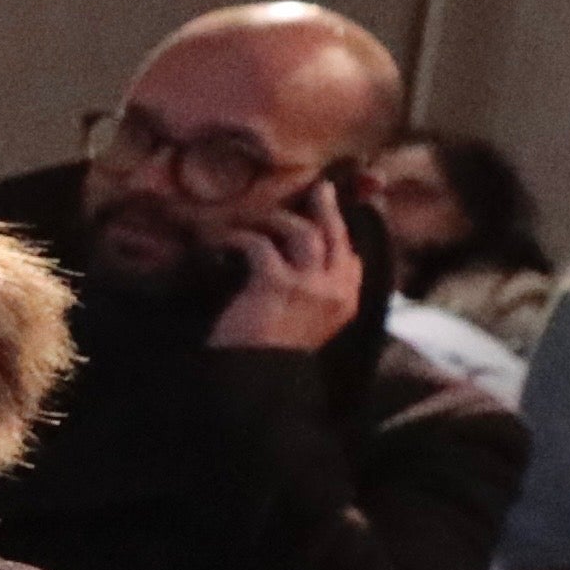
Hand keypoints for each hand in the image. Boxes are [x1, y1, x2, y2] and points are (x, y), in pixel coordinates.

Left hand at [211, 181, 365, 355]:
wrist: (254, 383)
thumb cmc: (271, 355)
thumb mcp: (303, 325)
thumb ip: (312, 297)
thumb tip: (302, 266)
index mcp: (345, 302)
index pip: (352, 257)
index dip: (341, 231)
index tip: (329, 212)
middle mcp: (336, 290)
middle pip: (335, 234)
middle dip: (326, 206)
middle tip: (318, 186)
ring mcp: (310, 285)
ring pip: (302, 231)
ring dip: (274, 219)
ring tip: (251, 219)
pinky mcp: (277, 283)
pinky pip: (259, 244)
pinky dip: (236, 237)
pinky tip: (218, 240)